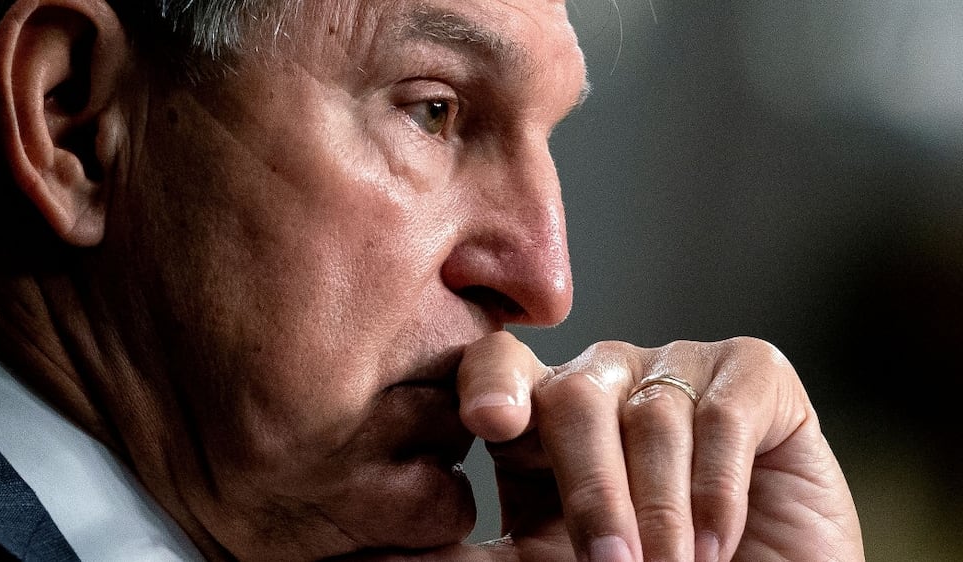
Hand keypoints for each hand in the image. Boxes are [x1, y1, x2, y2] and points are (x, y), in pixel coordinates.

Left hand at [346, 332, 863, 560]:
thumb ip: (467, 555)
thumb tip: (371, 551)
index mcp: (544, 418)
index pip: (500, 367)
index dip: (492, 383)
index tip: (490, 423)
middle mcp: (605, 381)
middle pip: (573, 393)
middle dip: (591, 486)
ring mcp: (677, 370)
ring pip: (651, 409)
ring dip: (660, 506)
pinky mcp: (754, 375)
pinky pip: (724, 409)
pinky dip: (717, 484)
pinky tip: (719, 537)